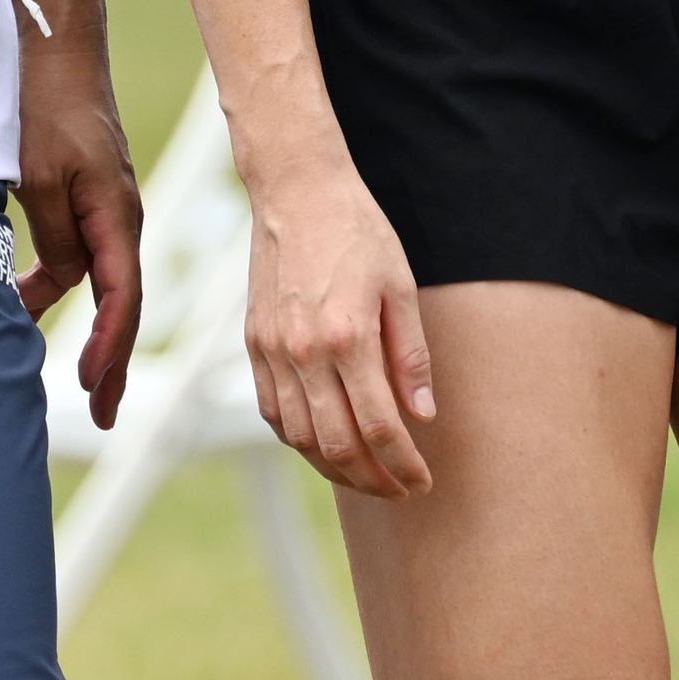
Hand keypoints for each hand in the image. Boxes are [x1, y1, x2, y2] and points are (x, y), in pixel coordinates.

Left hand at [13, 20, 142, 429]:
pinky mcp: (84, 194)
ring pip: (99, 280)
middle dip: (112, 359)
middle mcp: (118, 215)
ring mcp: (104, 206)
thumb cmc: (47, 106)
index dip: (108, 346)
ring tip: (66, 375)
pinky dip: (58, 286)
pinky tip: (25, 300)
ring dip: (84, 324)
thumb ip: (52, 236)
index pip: (121, 296)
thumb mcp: (39, 177)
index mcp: (116, 214)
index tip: (91, 388)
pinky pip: (80, 254)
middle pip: (120, 300)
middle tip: (101, 414)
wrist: (53, 48)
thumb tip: (58, 282)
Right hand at [243, 158, 433, 497]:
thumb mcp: (400, 287)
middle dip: (373, 479)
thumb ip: (410, 356)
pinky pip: (273, 412)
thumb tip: (423, 416)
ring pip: (299, 437)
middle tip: (400, 489)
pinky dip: (299, 440)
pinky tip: (323, 444)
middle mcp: (304, 351)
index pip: (380, 426)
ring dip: (334, 468)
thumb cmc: (357, 231)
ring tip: (366, 476)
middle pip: (337, 445)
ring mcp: (273, 351)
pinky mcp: (255, 344)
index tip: (423, 480)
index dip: (404, 464)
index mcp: (348, 336)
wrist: (297, 190)